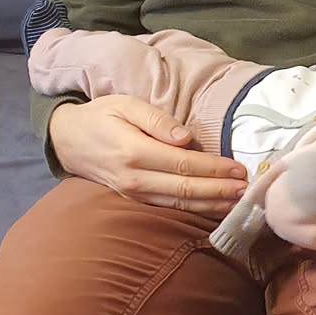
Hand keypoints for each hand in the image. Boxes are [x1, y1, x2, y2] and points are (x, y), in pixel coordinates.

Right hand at [48, 95, 248, 216]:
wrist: (67, 140)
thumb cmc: (101, 116)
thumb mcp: (125, 105)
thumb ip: (156, 120)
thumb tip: (185, 138)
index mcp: (135, 152)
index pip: (184, 165)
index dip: (214, 169)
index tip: (239, 169)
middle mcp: (135, 179)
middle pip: (186, 190)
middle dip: (219, 191)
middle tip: (248, 190)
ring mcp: (134, 194)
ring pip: (179, 204)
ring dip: (211, 204)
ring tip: (238, 203)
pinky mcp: (134, 200)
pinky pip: (169, 208)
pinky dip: (194, 210)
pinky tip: (213, 209)